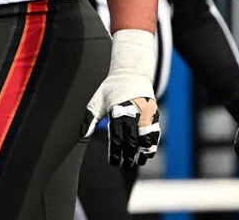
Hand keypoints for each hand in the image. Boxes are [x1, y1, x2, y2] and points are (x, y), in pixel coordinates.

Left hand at [83, 29, 159, 169]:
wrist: (131, 73)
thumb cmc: (110, 88)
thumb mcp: (97, 102)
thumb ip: (90, 119)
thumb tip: (83, 135)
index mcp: (117, 112)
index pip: (116, 139)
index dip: (115, 153)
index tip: (113, 162)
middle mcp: (133, 114)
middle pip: (132, 142)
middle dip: (128, 156)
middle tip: (124, 165)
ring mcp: (146, 114)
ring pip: (146, 140)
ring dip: (143, 153)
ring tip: (137, 162)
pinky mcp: (154, 114)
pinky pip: (155, 133)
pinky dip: (152, 144)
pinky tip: (147, 152)